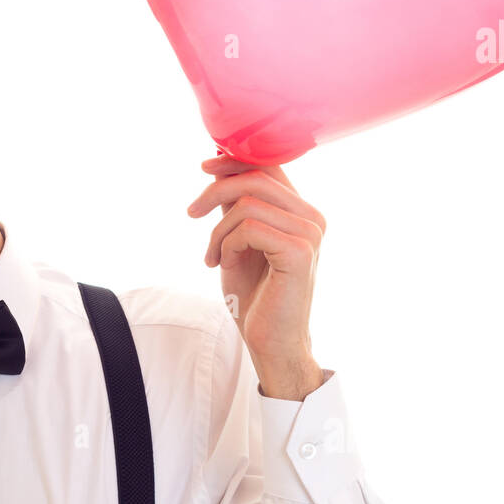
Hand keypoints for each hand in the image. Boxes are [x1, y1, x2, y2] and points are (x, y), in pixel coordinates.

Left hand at [187, 151, 325, 400]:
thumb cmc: (255, 296)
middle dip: (215, 191)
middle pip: (256, 179)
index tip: (205, 167)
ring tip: (212, 256)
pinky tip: (223, 264)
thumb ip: (237, 206)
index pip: (270, 167)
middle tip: (191, 212)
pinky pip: (248, 228)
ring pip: (247, 204)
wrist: (270, 342)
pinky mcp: (299, 251)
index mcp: (302, 212)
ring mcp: (310, 233)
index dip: (235, 161)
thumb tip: (220, 164)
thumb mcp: (238, 240)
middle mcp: (312, 218)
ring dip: (217, 230)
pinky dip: (226, 244)